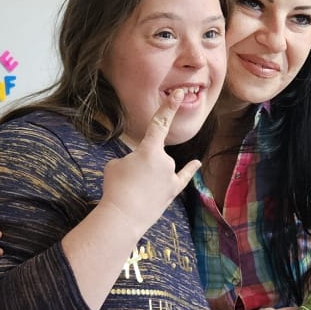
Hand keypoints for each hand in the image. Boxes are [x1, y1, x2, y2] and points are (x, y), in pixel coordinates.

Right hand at [99, 93, 199, 236]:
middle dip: (139, 165)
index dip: (169, 107)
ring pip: (158, 169)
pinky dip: (188, 170)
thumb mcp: (115, 164)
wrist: (122, 216)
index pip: (160, 123)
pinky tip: (196, 162)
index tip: (179, 94)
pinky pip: (182, 177)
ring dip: (145, 177)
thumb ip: (130, 159)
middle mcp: (165, 160)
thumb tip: (138, 166)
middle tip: (127, 180)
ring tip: (133, 191)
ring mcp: (171, 176)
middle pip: (152, 154)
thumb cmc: (115, 187)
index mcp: (149, 149)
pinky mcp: (172, 191)